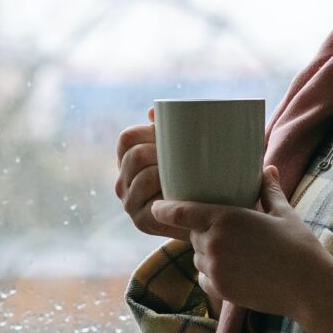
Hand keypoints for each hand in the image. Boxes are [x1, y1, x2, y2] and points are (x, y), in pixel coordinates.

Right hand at [112, 110, 189, 241]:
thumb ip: (170, 131)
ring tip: (188, 174)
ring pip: (144, 175)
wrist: (208, 221)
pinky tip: (181, 191)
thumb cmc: (197, 182)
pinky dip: (167, 191)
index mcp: (129, 162)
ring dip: (167, 171)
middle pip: (135, 155)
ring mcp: (130, 202)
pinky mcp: (141, 221)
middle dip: (161, 152)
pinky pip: (151, 200)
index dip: (149, 132)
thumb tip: (152, 112)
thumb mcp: (184, 154)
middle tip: (187, 156)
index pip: (127, 138)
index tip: (172, 136)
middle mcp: (123, 182)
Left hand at [149, 164, 327, 318]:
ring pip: (198, 257)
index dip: (164, 209)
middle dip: (204, 233)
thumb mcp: (284, 213)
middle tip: (231, 235)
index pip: (179, 212)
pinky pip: (204, 278)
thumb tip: (268, 168)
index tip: (157, 207)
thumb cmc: (299, 246)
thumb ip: (269, 190)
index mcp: (225, 218)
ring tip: (240, 255)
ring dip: (209, 254)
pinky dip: (214, 275)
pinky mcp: (218, 289)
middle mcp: (213, 242)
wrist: (310, 288)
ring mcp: (214, 267)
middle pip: (193, 234)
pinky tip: (238, 273)